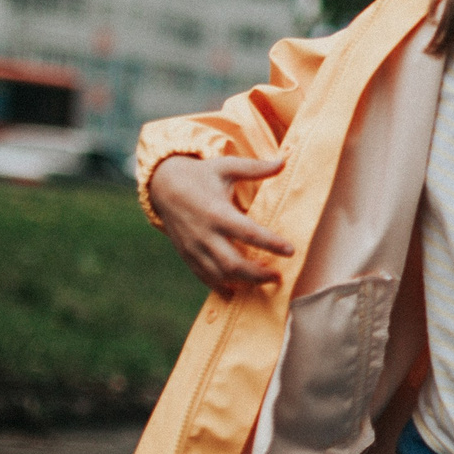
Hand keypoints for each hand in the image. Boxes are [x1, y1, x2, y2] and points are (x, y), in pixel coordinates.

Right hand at [151, 154, 292, 294]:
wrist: (163, 185)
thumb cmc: (201, 174)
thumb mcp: (227, 166)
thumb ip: (255, 168)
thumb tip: (284, 161)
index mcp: (217, 212)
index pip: (248, 233)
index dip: (271, 243)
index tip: (291, 251)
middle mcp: (204, 234)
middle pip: (232, 263)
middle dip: (257, 274)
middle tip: (278, 276)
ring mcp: (194, 247)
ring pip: (219, 274)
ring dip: (243, 282)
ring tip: (264, 281)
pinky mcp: (187, 254)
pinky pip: (204, 276)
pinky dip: (221, 287)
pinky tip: (238, 291)